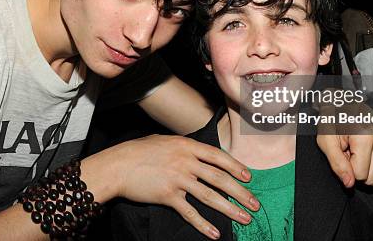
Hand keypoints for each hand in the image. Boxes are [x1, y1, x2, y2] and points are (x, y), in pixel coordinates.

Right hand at [108, 135, 258, 238]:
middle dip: (240, 192)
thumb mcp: (164, 141)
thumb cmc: (138, 151)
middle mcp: (186, 161)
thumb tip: (197, 152)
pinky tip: (214, 233)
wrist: (118, 165)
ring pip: (210, 196)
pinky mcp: (168, 195)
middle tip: (254, 203)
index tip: (248, 176)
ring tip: (244, 218)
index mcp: (186, 146)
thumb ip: (183, 147)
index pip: (218, 156)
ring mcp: (178, 179)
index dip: (235, 167)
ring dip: (230, 209)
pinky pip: (189, 212)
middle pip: (220, 178)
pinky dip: (203, 224)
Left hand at [316, 101, 372, 186]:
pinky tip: (364, 148)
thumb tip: (350, 183)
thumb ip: (337, 163)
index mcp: (365, 134)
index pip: (361, 174)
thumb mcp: (326, 141)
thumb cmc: (331, 121)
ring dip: (366, 166)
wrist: (341, 102)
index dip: (347, 168)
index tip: (342, 154)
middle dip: (357, 169)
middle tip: (348, 152)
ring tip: (355, 150)